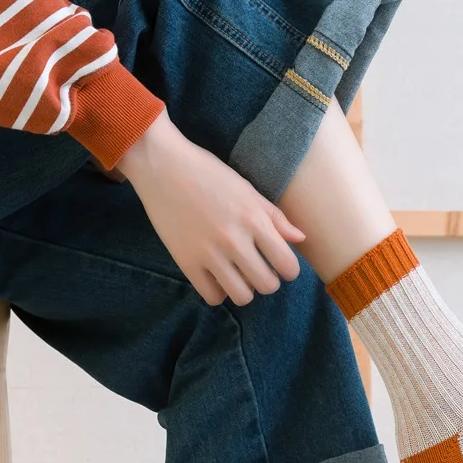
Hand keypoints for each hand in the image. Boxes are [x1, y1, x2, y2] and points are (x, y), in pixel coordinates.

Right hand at [117, 111, 304, 305]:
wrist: (162, 166)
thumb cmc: (208, 173)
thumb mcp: (247, 190)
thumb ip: (275, 217)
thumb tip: (300, 239)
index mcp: (255, 220)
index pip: (288, 265)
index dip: (288, 270)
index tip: (280, 264)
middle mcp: (235, 240)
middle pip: (267, 286)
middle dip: (268, 281)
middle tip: (259, 269)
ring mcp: (209, 254)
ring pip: (242, 296)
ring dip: (245, 289)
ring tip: (239, 275)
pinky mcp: (186, 262)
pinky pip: (212, 296)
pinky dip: (219, 291)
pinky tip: (217, 277)